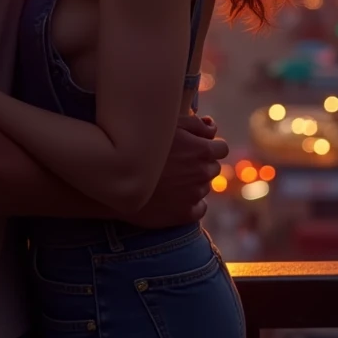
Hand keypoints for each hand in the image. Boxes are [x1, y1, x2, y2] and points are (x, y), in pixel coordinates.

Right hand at [125, 114, 228, 228]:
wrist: (117, 173)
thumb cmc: (142, 142)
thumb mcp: (168, 124)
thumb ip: (195, 124)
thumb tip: (212, 129)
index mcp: (202, 150)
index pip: (221, 148)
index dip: (209, 147)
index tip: (194, 148)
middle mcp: (202, 173)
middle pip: (212, 168)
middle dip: (200, 165)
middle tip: (177, 163)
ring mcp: (194, 195)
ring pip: (204, 187)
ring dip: (193, 183)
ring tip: (169, 178)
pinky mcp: (184, 214)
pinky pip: (199, 208)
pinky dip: (191, 203)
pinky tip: (174, 196)